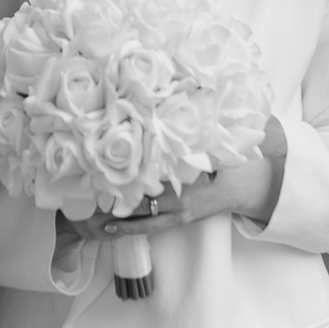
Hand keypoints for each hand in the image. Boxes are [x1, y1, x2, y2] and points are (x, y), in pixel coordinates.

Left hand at [77, 117, 287, 241]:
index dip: (126, 175)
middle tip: (86, 197)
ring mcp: (179, 213)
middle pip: (142, 202)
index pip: (150, 177)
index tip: (102, 170)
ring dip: (117, 219)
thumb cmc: (223, 161)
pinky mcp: (179, 221)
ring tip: (89, 220)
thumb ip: (183, 131)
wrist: (242, 187)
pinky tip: (108, 228)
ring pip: (143, 219)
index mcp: (184, 177)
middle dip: (115, 200)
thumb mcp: (206, 143)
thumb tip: (165, 100)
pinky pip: (151, 228)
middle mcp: (180, 199)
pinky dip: (129, 228)